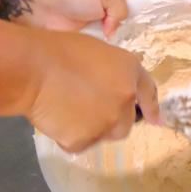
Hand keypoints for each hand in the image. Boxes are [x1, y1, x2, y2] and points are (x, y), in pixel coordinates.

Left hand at [9, 0, 178, 37]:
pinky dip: (129, 48)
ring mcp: (108, 18)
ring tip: (171, 47)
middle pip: (146, 6)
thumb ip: (120, 6)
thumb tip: (119, 29)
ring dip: (147, 35)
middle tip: (186, 30)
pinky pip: (120, 41)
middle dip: (163, 15)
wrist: (35, 7)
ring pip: (134, 26)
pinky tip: (144, 59)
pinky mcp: (99, 36)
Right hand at [23, 26, 158, 152]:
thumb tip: (112, 88)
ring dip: (94, 127)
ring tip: (68, 109)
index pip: (148, 91)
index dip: (151, 106)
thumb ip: (112, 71)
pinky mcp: (84, 141)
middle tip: (87, 105)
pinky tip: (56, 117)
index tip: (156, 120)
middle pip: (126, 121)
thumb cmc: (60, 49)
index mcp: (128, 71)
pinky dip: (71, 134)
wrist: (34, 68)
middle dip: (112, 116)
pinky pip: (81, 142)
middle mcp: (124, 100)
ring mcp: (106, 123)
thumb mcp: (96, 51)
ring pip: (105, 133)